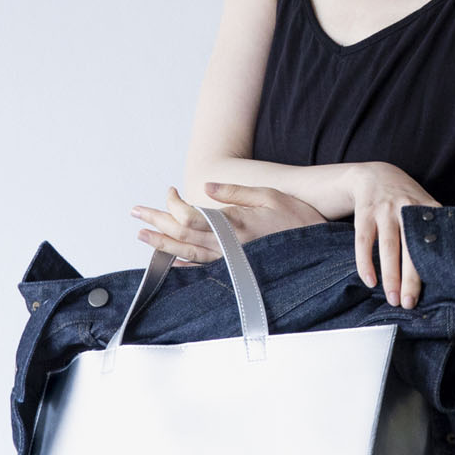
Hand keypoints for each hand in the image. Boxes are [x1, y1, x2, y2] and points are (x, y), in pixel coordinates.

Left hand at [130, 182, 326, 265]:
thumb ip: (237, 192)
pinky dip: (184, 264)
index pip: (190, 216)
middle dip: (156, 222)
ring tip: (142, 235)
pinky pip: (203, 268)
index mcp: (235, 223)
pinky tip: (172, 262)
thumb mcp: (270, 196)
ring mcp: (231, 260)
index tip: (168, 191)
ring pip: (188, 253)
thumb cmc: (298, 219)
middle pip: (182, 234)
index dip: (173, 204)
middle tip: (135, 213)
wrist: (318, 250)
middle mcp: (228, 245)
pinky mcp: (237, 269)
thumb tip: (206, 186)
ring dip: (162, 243)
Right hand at [341, 161, 440, 307]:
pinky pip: (363, 242)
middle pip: (411, 248)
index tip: (439, 288)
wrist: (376, 175)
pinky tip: (369, 281)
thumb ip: (435, 228)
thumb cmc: (406, 199)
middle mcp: (407, 208)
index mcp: (428, 209)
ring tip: (392, 299)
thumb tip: (450, 265)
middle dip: (411, 278)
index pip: (434, 241)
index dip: (435, 265)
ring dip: (390, 276)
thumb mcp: (425, 206)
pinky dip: (365, 263)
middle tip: (410, 303)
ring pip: (389, 247)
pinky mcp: (364, 214)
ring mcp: (385, 210)